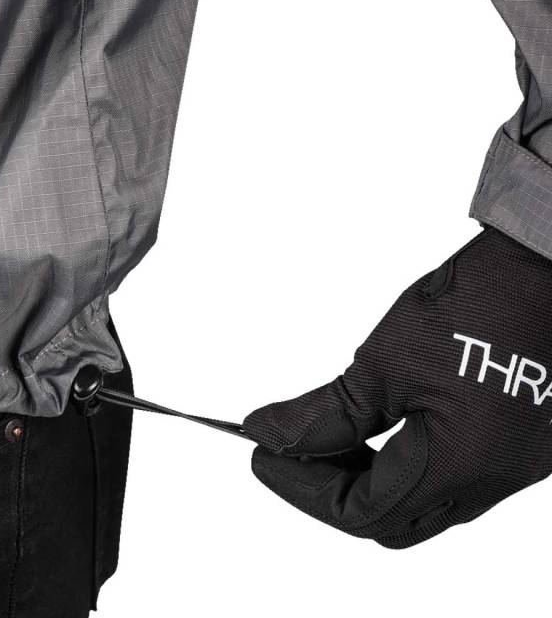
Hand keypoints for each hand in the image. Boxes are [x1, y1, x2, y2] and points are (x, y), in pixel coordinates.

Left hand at [244, 228, 551, 547]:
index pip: (363, 510)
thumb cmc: (468, 307)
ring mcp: (512, 467)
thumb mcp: (381, 364)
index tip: (263, 456)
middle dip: (334, 488)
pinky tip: (377, 428)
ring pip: (423, 502)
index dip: (303, 487)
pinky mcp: (520, 445)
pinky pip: (451, 478)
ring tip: (329, 437)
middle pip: (393, 518)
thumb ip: (322, 415)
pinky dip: (404, 463)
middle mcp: (493, 482)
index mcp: (459, 467)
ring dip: (369, 477)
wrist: (538, 268)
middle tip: (293, 451)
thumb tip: (267, 434)